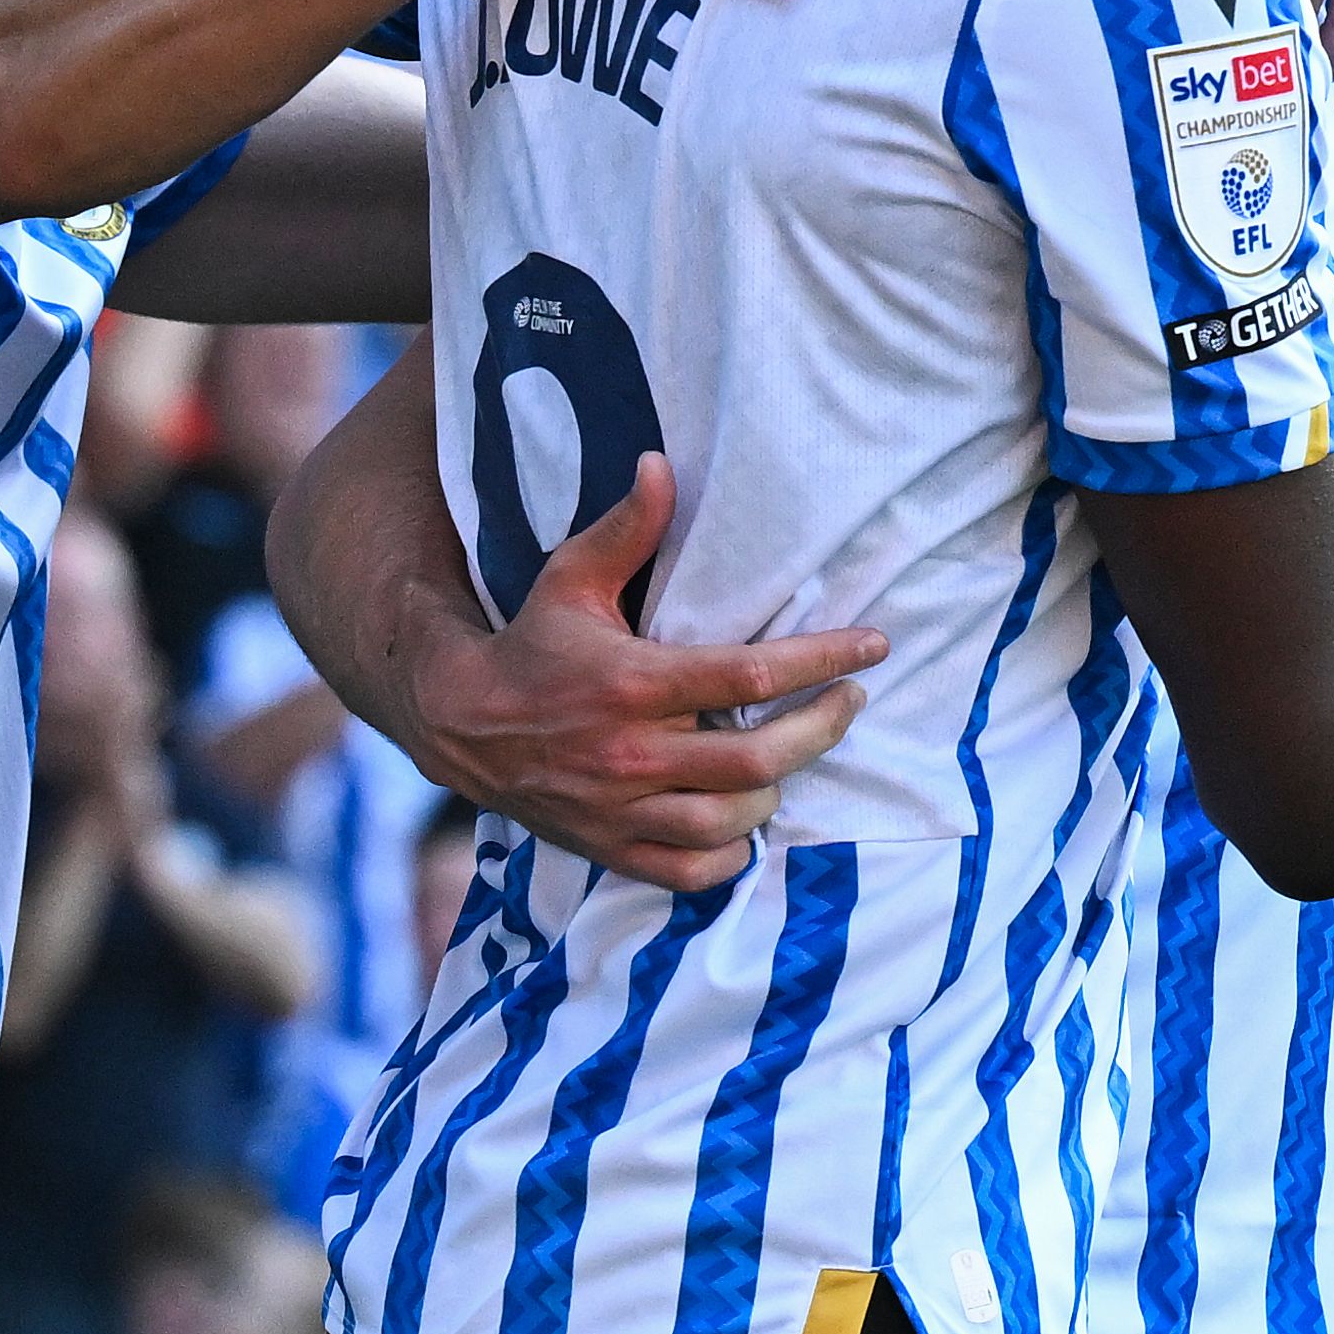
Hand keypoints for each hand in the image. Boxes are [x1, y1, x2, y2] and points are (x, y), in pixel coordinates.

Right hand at [388, 453, 885, 890]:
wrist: (460, 722)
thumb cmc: (531, 644)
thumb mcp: (571, 578)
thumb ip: (626, 528)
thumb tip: (661, 462)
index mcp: (633, 683)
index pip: (751, 677)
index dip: (824, 659)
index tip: (872, 646)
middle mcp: (630, 753)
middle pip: (758, 760)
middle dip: (822, 730)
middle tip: (850, 701)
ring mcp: (621, 809)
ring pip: (731, 819)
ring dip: (775, 789)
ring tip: (793, 754)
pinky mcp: (611, 848)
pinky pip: (693, 871)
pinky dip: (730, 853)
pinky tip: (744, 818)